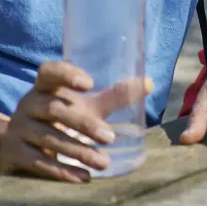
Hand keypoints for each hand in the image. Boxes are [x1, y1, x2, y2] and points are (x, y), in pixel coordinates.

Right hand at [0, 61, 150, 181]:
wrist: (16, 142)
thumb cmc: (60, 116)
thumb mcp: (84, 105)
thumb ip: (113, 96)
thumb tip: (149, 83)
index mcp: (46, 87)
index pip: (49, 71)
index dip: (66, 74)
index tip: (89, 84)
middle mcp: (29, 104)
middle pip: (54, 110)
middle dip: (83, 124)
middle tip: (109, 137)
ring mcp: (20, 129)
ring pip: (49, 138)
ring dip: (78, 151)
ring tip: (104, 162)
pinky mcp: (16, 153)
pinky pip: (39, 162)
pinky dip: (62, 171)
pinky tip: (84, 177)